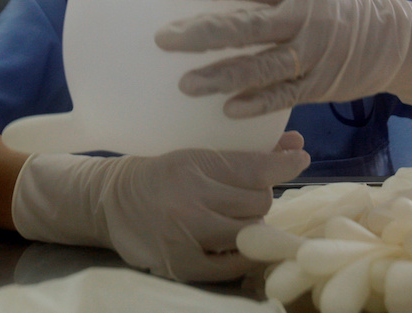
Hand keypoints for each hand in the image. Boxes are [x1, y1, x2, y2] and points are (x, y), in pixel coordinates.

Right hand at [11, 133, 309, 281]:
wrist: (112, 202)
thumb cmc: (162, 173)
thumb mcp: (196, 153)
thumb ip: (245, 153)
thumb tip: (296, 146)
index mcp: (193, 164)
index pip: (254, 167)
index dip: (283, 162)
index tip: (299, 156)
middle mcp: (190, 199)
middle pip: (258, 202)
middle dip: (259, 197)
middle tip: (244, 196)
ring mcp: (187, 235)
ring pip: (251, 232)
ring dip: (252, 224)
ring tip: (237, 218)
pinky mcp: (184, 265)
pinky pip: (235, 264)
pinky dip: (243, 253)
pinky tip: (236, 243)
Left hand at [154, 0, 411, 125]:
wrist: (401, 40)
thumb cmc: (345, 10)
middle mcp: (303, 19)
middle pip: (247, 25)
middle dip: (203, 33)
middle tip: (164, 39)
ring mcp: (313, 54)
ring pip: (261, 66)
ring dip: (221, 75)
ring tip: (185, 84)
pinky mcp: (321, 85)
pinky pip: (284, 96)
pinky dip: (256, 103)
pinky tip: (227, 109)